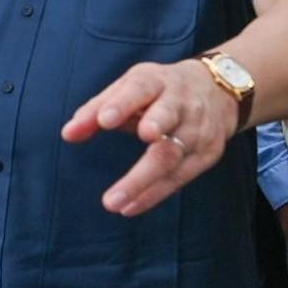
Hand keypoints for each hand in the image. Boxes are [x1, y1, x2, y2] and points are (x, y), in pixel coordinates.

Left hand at [62, 59, 241, 216]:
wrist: (218, 91)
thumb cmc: (159, 91)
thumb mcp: (130, 88)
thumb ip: (96, 110)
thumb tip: (68, 134)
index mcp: (157, 81)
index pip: (140, 89)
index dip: (123, 104)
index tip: (104, 120)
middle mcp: (181, 103)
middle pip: (166, 118)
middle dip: (153, 129)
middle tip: (136, 139)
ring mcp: (198, 129)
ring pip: (172, 155)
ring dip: (143, 181)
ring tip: (115, 201)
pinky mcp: (207, 153)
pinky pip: (179, 178)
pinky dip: (153, 194)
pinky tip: (130, 206)